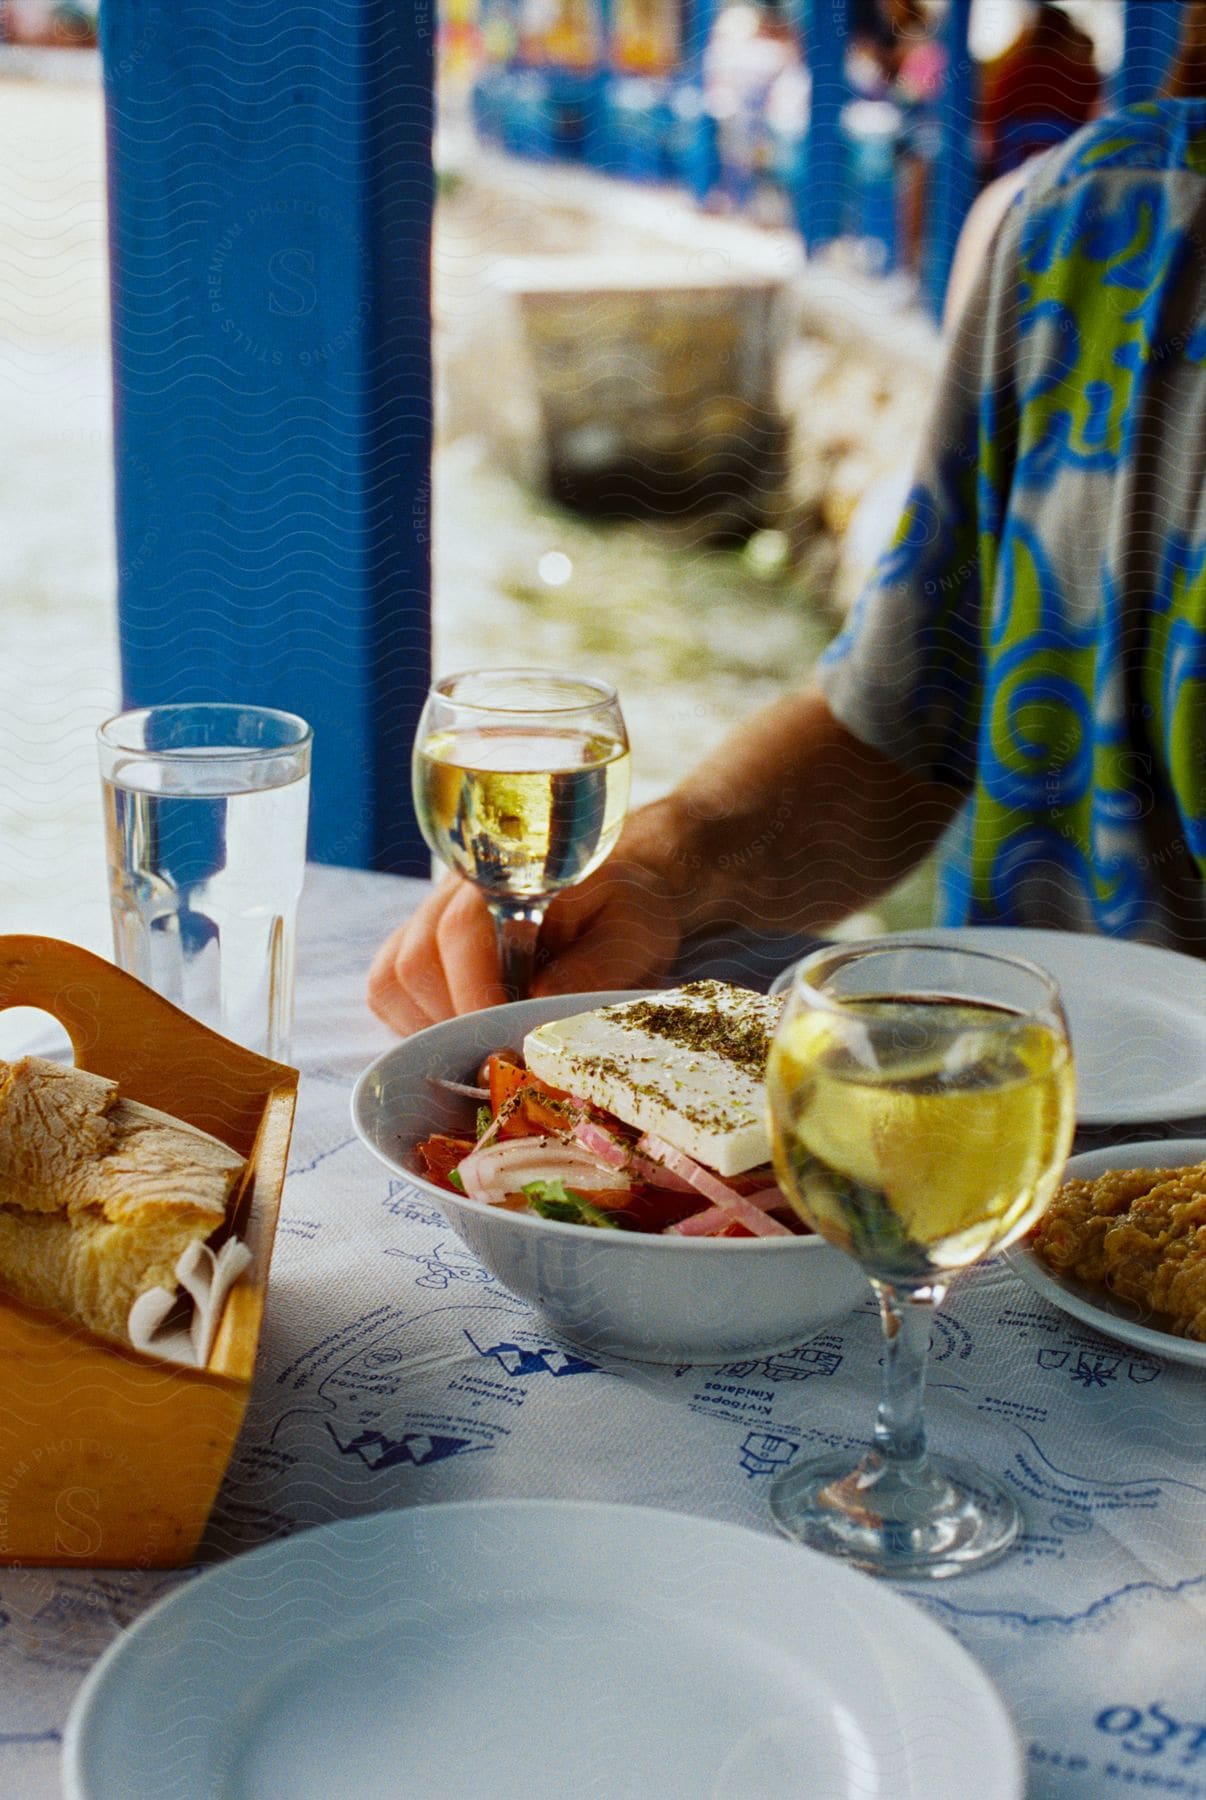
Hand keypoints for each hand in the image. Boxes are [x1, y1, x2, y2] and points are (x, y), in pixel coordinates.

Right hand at [366, 831, 687, 1036]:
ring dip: (431, 1029)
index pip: (462, 931)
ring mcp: (429, 918)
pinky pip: (388, 992)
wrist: (615, 895)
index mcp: (509, 877)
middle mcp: (456, 893)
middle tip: (500, 1058)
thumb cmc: (625, 912)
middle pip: (415, 961)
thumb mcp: (631, 936)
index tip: (500, 1044)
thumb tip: (538, 1007)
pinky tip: (463, 1037)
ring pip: (392, 980)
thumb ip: (592, 969)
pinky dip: (415, 1027)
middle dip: (455, 1023)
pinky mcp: (418, 947)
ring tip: (484, 1048)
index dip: (473, 994)